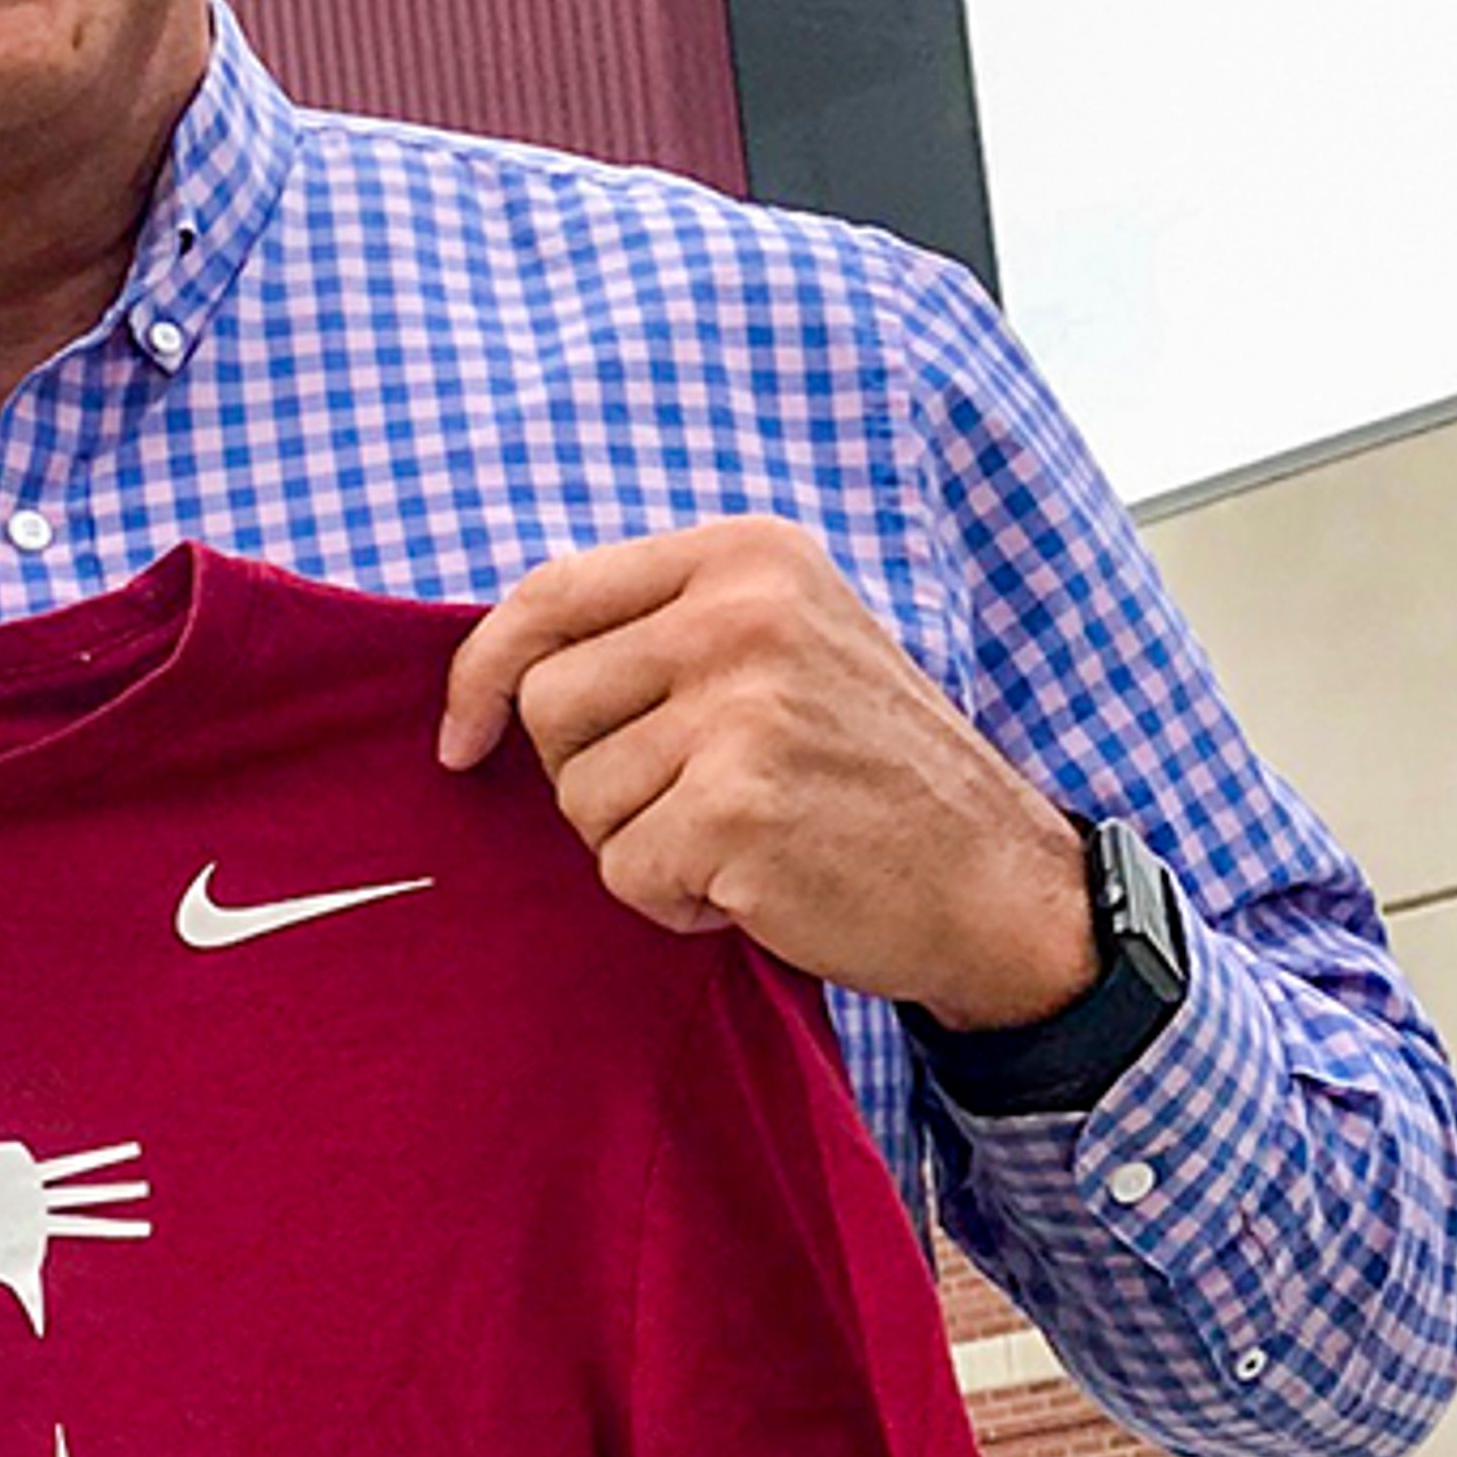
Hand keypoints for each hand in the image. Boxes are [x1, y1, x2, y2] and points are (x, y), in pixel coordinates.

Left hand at [436, 519, 1097, 1026]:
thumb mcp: (786, 644)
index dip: (481, 674)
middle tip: (687, 802)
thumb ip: (664, 630)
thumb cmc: (868, 772)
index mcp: (747, 555)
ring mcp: (744, 709)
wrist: (994, 878)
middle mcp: (743, 614)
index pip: (548, 594)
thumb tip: (502, 667)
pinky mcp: (739, 808)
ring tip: (740, 839)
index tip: (462, 739)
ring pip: (579, 797)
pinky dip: (672, 901)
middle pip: (549, 704)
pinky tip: (753, 886)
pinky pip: (625, 870)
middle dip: (589, 777)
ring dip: (638, 844)